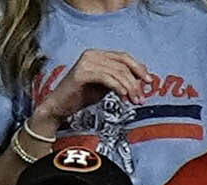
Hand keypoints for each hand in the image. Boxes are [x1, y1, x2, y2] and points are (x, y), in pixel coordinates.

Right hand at [33, 47, 150, 121]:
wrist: (58, 107)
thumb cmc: (79, 97)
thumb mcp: (103, 86)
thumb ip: (118, 80)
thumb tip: (139, 81)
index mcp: (98, 55)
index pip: (124, 57)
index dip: (138, 68)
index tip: (149, 81)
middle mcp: (92, 54)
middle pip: (123, 64)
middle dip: (136, 81)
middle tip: (142, 96)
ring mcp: (86, 62)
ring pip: (117, 72)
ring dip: (129, 87)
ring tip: (134, 101)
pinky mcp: (82, 73)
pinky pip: (107, 78)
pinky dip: (118, 87)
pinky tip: (123, 97)